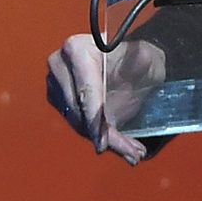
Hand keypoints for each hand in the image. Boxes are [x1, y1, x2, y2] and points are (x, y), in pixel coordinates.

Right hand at [45, 36, 166, 163]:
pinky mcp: (61, 103)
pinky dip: (102, 139)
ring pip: (78, 124)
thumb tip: (134, 65)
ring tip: (132, 151)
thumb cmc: (138, 59)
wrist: (132, 65)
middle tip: (132, 152)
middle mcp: (60, 66)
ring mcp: (57, 86)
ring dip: (108, 141)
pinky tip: (123, 146)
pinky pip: (80, 127)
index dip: (94, 118)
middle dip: (106, 136)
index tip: (103, 141)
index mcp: (76, 48)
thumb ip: (138, 62)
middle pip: (79, 111)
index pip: (85, 90)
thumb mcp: (145, 57)